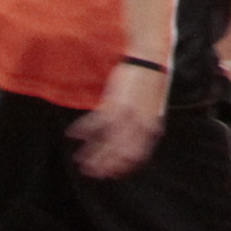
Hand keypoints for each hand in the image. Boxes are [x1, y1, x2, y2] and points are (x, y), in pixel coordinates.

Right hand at [73, 60, 168, 178]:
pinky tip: (72, 135)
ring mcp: (126, 116)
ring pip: (105, 143)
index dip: (124, 166)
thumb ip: (153, 118)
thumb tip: (154, 131)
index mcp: (152, 125)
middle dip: (105, 166)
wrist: (150, 56)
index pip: (137, 155)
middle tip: (93, 175)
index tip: (112, 174)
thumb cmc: (155, 76)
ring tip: (80, 163)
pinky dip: (83, 130)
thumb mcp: (159, 101)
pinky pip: (95, 123)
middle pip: (119, 153)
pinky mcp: (114, 104)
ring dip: (92, 154)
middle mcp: (139, 125)